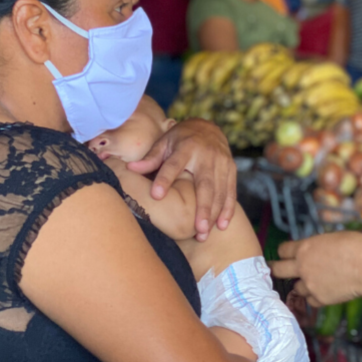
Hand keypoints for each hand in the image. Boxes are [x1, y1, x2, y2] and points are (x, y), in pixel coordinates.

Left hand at [127, 118, 236, 240]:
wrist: (209, 128)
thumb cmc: (181, 139)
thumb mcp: (165, 142)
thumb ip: (151, 158)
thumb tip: (130, 168)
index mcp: (186, 147)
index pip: (174, 164)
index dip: (165, 179)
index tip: (156, 196)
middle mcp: (207, 155)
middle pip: (204, 184)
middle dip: (202, 208)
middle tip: (197, 229)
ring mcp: (222, 163)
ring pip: (219, 192)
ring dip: (214, 214)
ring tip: (204, 234)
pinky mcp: (231, 170)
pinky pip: (231, 192)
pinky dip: (227, 209)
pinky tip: (222, 226)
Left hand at [270, 232, 361, 306]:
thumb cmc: (357, 247)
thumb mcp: (334, 237)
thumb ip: (319, 245)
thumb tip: (317, 249)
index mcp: (305, 248)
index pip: (283, 250)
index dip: (284, 251)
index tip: (286, 253)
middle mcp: (302, 267)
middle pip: (278, 270)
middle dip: (277, 269)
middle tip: (279, 269)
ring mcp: (310, 285)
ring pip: (296, 287)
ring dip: (303, 284)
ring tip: (315, 281)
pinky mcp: (320, 299)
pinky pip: (311, 300)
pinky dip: (315, 296)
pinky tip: (325, 291)